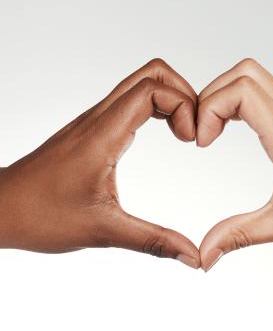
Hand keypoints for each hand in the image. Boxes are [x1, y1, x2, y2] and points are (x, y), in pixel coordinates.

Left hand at [0, 59, 199, 268]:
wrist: (0, 209)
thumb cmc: (39, 216)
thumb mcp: (104, 231)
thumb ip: (153, 241)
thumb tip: (192, 256)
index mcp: (103, 136)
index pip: (152, 90)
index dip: (183, 105)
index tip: (192, 141)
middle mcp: (98, 119)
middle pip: (150, 74)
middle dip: (184, 94)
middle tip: (195, 130)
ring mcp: (93, 122)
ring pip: (139, 85)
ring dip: (170, 100)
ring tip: (185, 134)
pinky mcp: (91, 130)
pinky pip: (129, 103)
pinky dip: (155, 109)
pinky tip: (163, 135)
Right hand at [197, 59, 272, 270]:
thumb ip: (239, 235)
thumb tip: (205, 254)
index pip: (242, 92)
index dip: (210, 109)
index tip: (202, 143)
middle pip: (245, 73)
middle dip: (212, 96)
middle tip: (202, 132)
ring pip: (255, 78)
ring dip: (225, 96)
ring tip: (213, 131)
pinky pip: (266, 94)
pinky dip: (240, 103)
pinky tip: (233, 131)